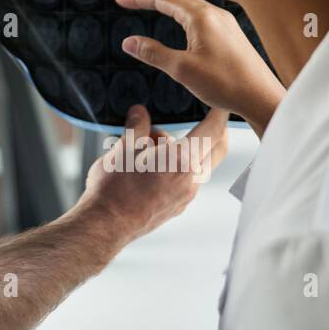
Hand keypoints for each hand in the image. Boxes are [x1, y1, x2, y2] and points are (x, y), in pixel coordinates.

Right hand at [68, 104, 228, 253]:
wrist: (106, 224)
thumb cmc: (114, 186)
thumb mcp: (123, 147)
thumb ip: (137, 127)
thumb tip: (139, 112)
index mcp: (182, 159)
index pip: (212, 131)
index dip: (219, 115)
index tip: (221, 105)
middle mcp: (191, 179)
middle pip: (214, 150)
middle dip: (212, 133)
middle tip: (204, 119)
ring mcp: (186, 196)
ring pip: (197, 165)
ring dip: (186, 150)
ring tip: (153, 144)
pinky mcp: (178, 206)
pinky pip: (187, 180)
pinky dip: (178, 167)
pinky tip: (153, 165)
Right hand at [114, 0, 285, 132]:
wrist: (262, 97)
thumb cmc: (226, 84)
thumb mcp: (182, 70)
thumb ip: (153, 53)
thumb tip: (128, 41)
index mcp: (201, 17)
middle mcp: (213, 13)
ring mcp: (223, 22)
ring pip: (186, 1)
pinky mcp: (227, 33)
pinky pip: (196, 11)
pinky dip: (176, 8)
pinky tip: (173, 15)